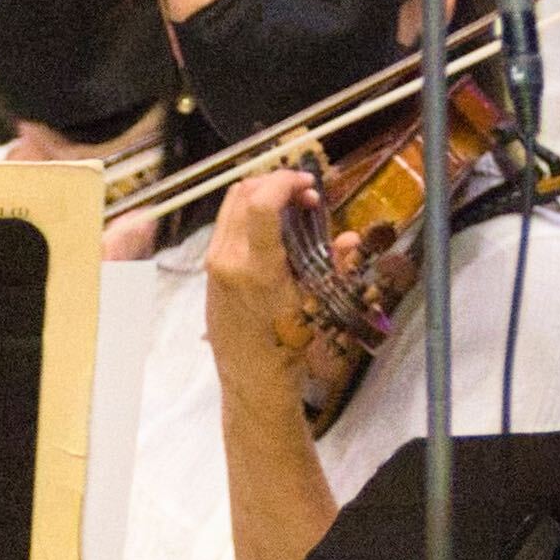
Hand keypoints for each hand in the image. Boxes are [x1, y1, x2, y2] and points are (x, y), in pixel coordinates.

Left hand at [201, 161, 333, 401]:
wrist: (252, 377)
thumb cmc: (288, 348)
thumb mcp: (317, 306)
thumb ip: (334, 265)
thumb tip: (350, 236)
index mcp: (257, 270)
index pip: (260, 204)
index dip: (285, 182)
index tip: (308, 183)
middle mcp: (228, 260)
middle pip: (244, 192)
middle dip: (276, 183)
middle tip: (306, 195)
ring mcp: (214, 262)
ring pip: (231, 203)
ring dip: (262, 194)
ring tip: (291, 208)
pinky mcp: (209, 266)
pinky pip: (227, 222)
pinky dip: (249, 211)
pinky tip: (273, 227)